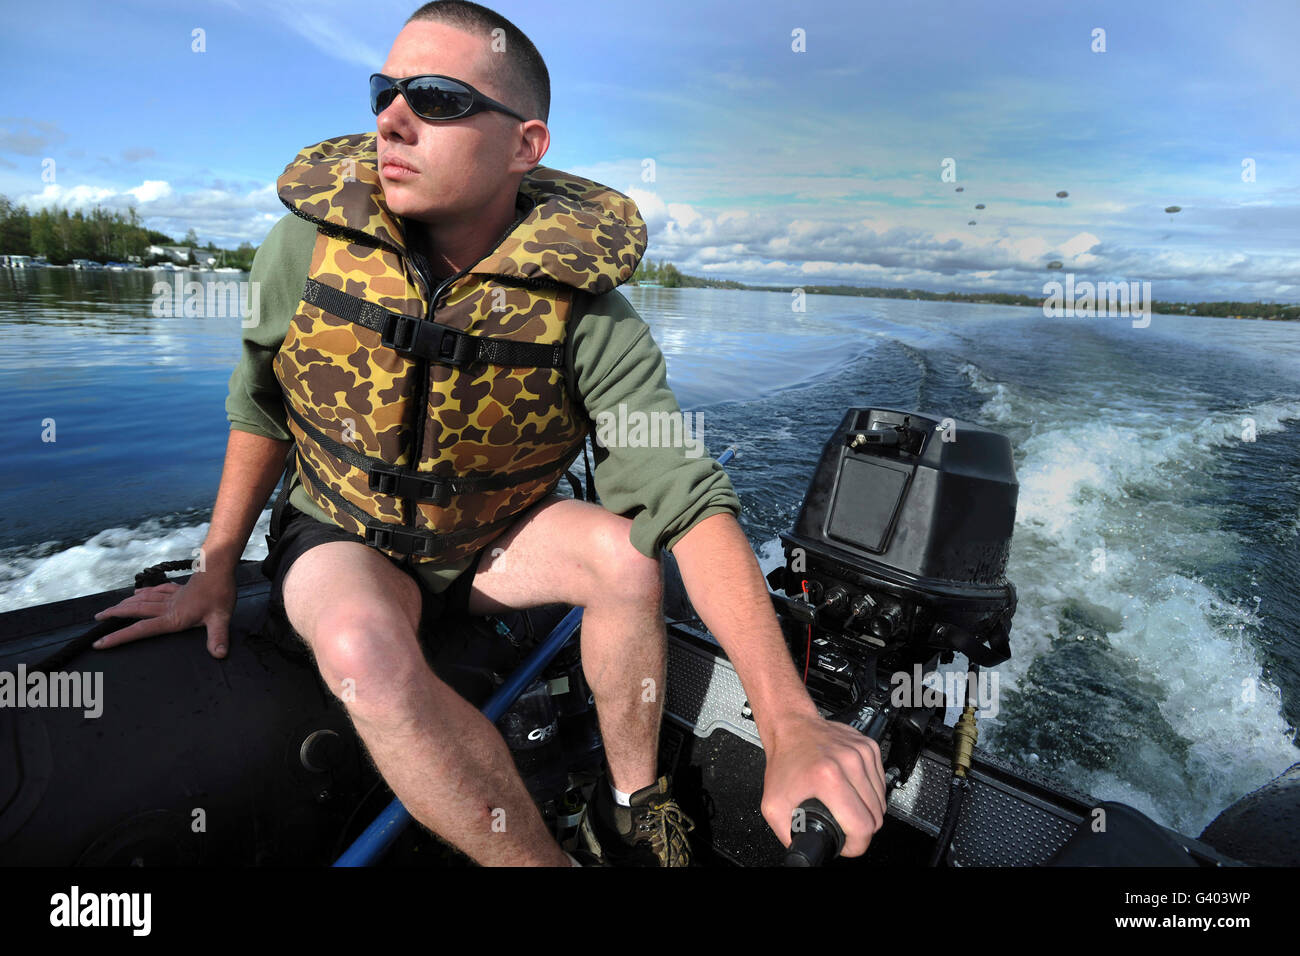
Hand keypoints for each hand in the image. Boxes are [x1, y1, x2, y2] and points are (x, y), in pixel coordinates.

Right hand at [91, 569, 236, 657]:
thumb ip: (218, 637)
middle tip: (97, 619)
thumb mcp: (221, 617)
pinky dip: (145, 592)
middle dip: (114, 615)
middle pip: (135, 611)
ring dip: (125, 604)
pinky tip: (138, 592)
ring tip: (111, 608)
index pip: (141, 629)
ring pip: (143, 600)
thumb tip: (219, 654)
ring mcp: (173, 596)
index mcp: (173, 617)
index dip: (119, 636)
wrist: (220, 566)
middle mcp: (168, 606)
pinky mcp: (180, 589)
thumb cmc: (220, 591)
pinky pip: (157, 590)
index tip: (100, 642)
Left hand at [760, 711, 887, 856]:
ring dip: (868, 811)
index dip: (855, 845)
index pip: (862, 826)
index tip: (846, 844)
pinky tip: (853, 790)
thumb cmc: (784, 762)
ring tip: (846, 807)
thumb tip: (804, 850)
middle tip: (844, 826)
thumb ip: (789, 834)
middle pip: (876, 817)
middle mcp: (849, 762)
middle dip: (861, 830)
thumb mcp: (774, 806)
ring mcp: (862, 753)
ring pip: (881, 801)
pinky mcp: (869, 747)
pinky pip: (881, 783)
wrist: (791, 727)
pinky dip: (871, 793)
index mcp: (827, 777)